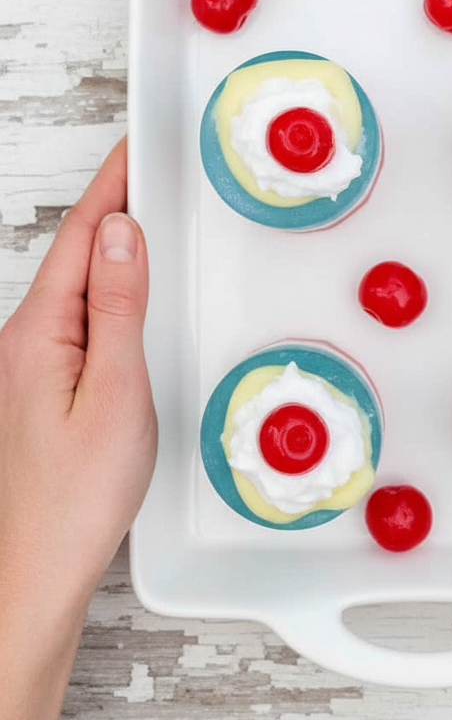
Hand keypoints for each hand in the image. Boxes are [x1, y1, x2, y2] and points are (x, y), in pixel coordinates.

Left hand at [0, 138, 155, 719]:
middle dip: (115, 201)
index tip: (140, 144)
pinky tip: (133, 295)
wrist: (35, 575)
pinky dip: (113, 289)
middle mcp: (29, 340)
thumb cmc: (72, 500)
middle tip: (155, 166)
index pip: (82, 235)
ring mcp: (36, 365)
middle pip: (76, 250)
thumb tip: (122, 232)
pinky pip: (83, 316)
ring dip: (114, 244)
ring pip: (79, 283)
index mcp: (40, 332)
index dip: (113, 184)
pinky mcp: (50, 389)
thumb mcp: (115, 394)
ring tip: (152, 215)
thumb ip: (118, 308)